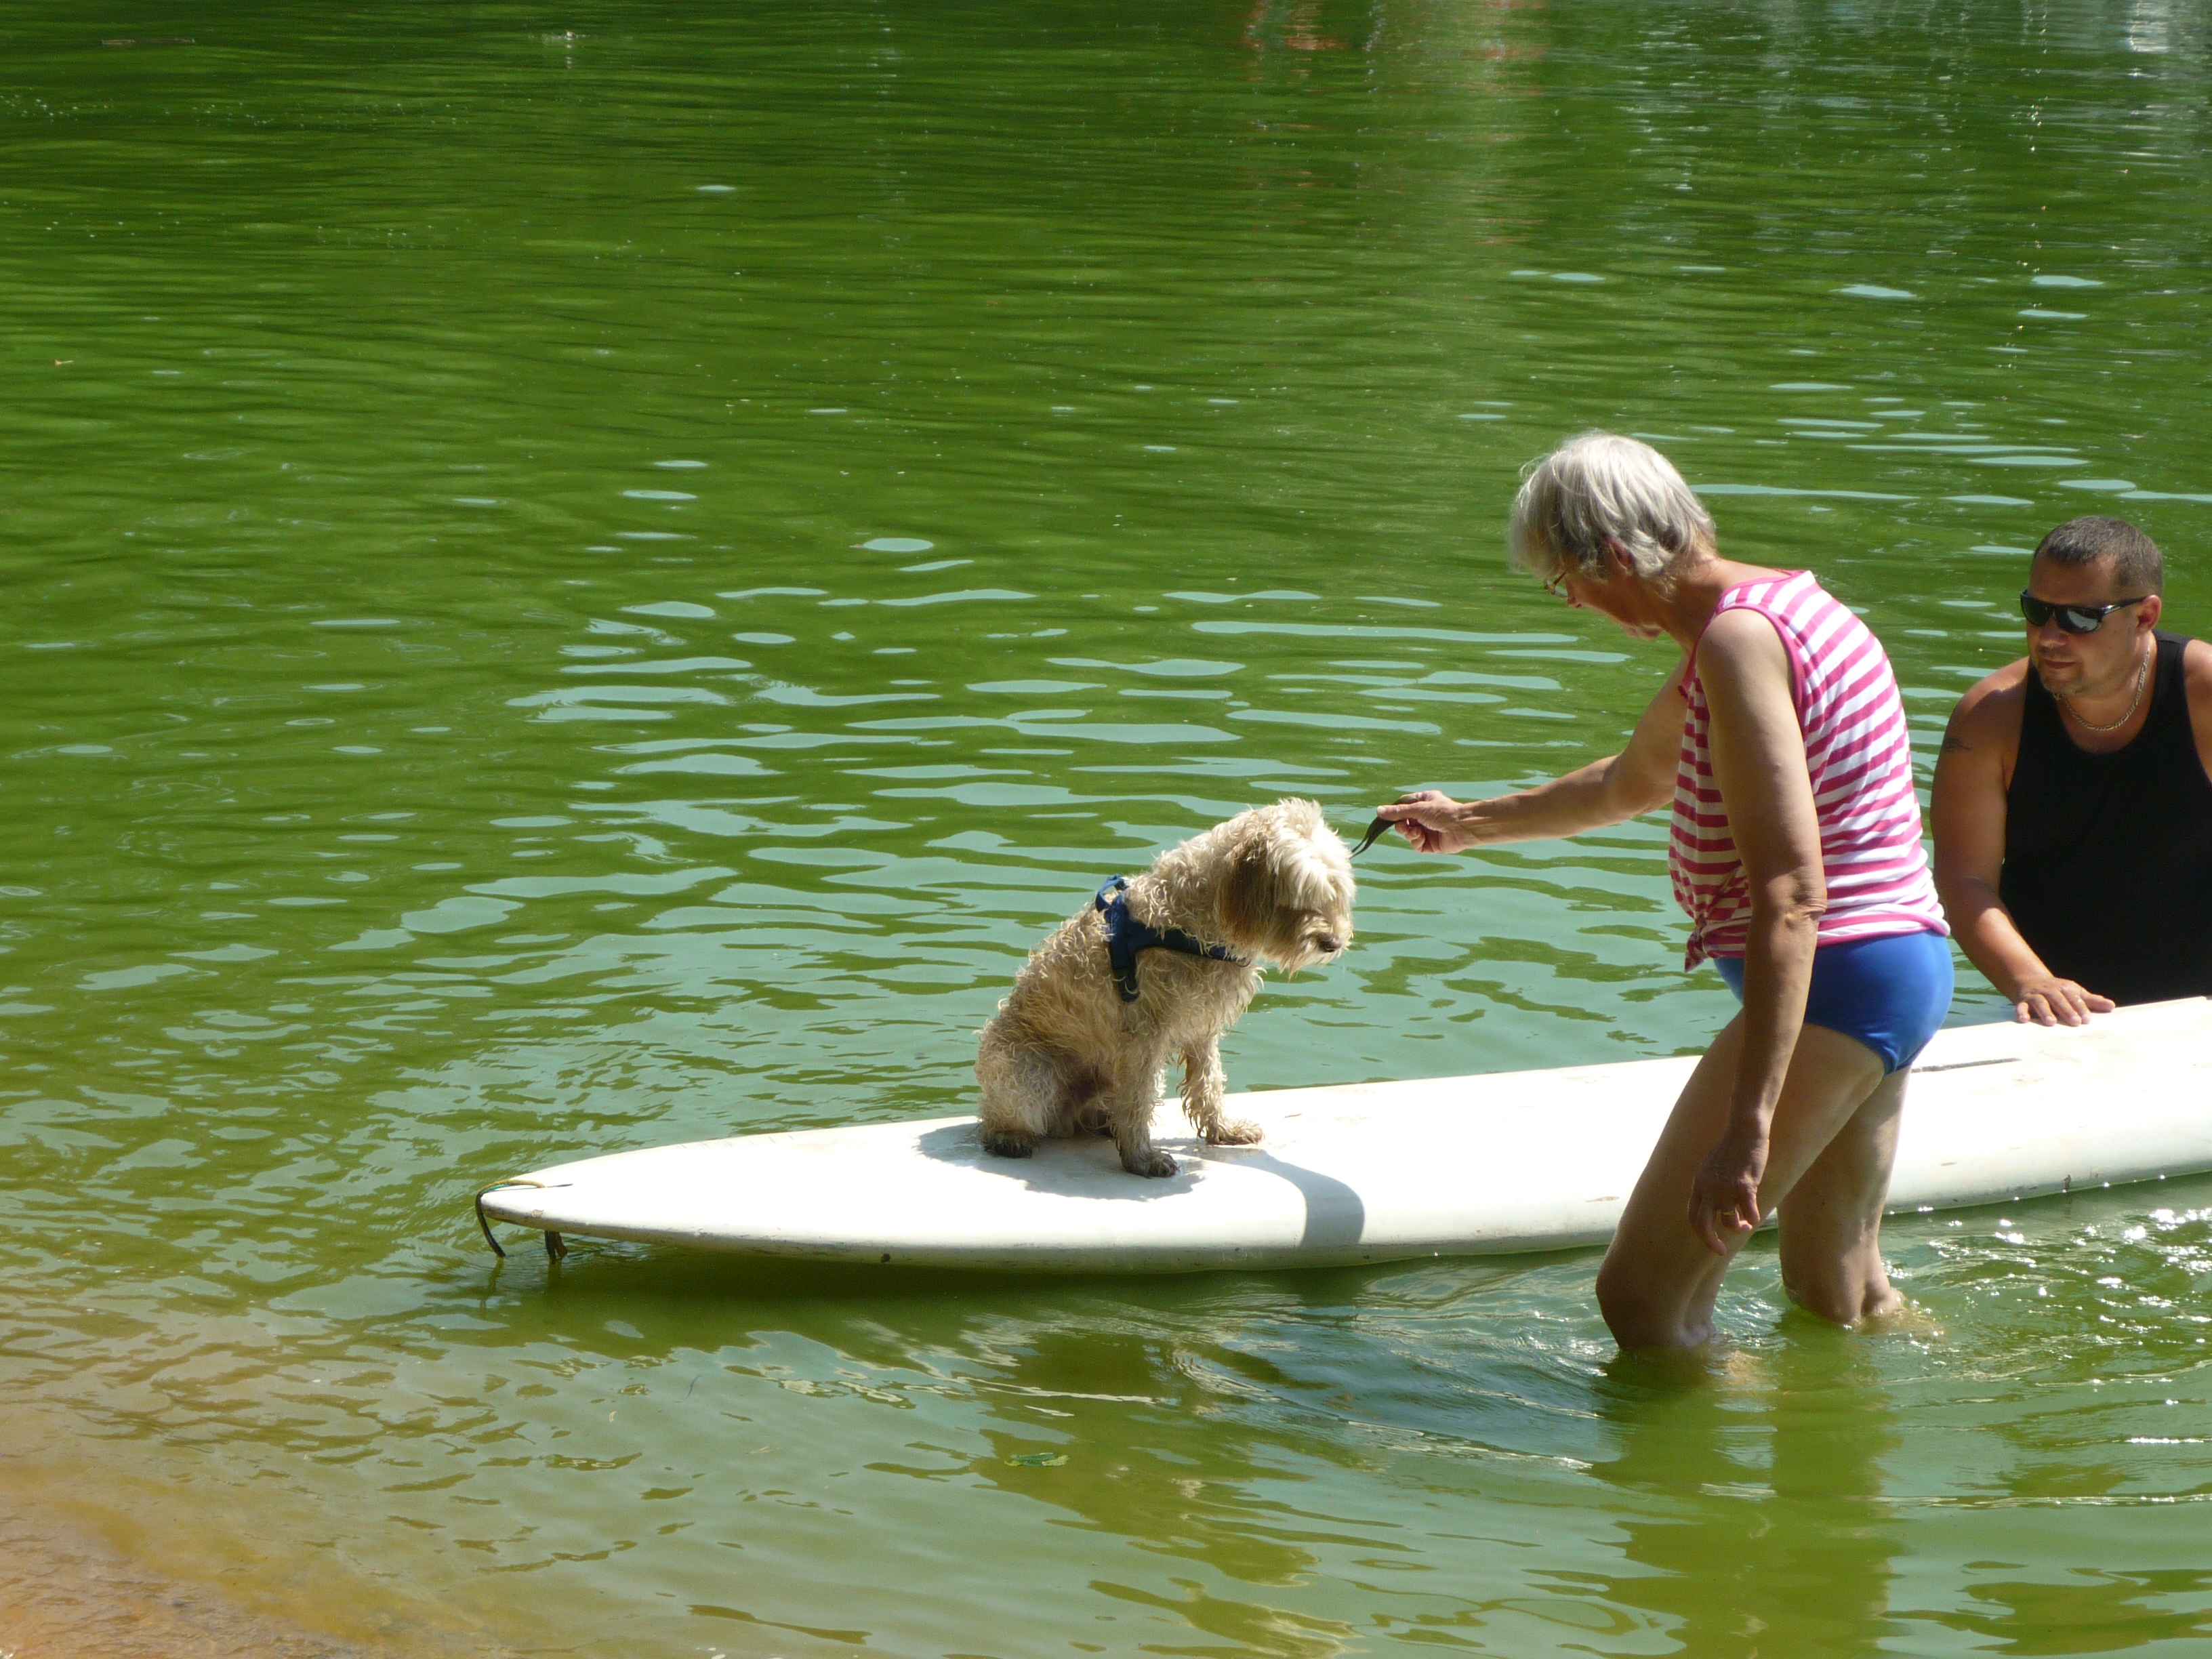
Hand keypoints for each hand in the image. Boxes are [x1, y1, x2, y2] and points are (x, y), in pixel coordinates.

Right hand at [1373, 790, 1467, 853]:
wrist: (1463, 827)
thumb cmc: (1443, 812)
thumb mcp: (1417, 809)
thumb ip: (1397, 812)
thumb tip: (1378, 810)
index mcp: (1424, 801)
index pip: (1404, 806)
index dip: (1395, 811)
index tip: (1386, 815)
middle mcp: (1425, 816)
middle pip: (1404, 822)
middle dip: (1401, 825)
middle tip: (1403, 826)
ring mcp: (1428, 830)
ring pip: (1408, 834)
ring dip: (1409, 833)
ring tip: (1415, 832)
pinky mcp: (1431, 844)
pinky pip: (1416, 844)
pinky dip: (1416, 842)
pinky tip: (1421, 838)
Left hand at [1688, 1125, 1768, 1256]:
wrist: (1743, 1133)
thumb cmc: (1730, 1151)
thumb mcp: (1710, 1169)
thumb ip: (1708, 1187)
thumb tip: (1713, 1208)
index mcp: (1698, 1185)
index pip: (1692, 1216)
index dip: (1700, 1232)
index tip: (1710, 1241)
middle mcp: (1708, 1189)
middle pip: (1703, 1225)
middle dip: (1710, 1242)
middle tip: (1720, 1251)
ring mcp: (1726, 1189)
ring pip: (1729, 1221)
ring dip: (1738, 1227)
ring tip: (1745, 1224)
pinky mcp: (1744, 1187)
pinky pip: (1749, 1213)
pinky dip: (1753, 1218)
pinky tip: (1755, 1216)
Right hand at [2011, 975, 2113, 1026]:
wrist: (2031, 980)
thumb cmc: (2058, 991)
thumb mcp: (2075, 993)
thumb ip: (2092, 1001)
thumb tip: (2111, 1006)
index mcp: (2064, 988)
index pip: (2073, 998)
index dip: (2080, 1008)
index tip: (2087, 1019)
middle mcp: (2050, 990)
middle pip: (2058, 1000)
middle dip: (2066, 1011)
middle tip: (2075, 1022)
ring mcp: (2036, 995)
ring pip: (2041, 1002)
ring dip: (2045, 1011)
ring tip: (2051, 1023)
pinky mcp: (2023, 1001)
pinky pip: (2021, 1006)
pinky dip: (2021, 1012)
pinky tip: (2024, 1020)